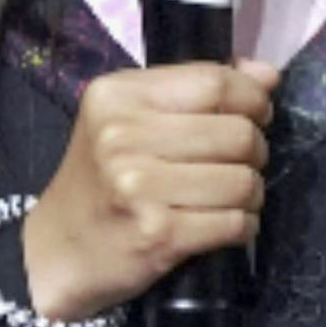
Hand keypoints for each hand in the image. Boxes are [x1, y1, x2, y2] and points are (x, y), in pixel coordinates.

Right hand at [19, 62, 275, 326]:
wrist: (58, 251)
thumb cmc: (101, 180)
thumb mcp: (129, 118)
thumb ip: (195, 88)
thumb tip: (267, 74)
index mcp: (117, 96)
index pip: (215, 82)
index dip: (252, 99)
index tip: (256, 115)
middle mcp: (122, 136)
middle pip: (237, 133)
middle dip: (255, 151)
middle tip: (238, 164)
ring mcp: (138, 187)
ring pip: (244, 181)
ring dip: (250, 194)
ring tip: (229, 198)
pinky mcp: (158, 234)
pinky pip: (235, 222)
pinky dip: (242, 226)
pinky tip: (224, 225)